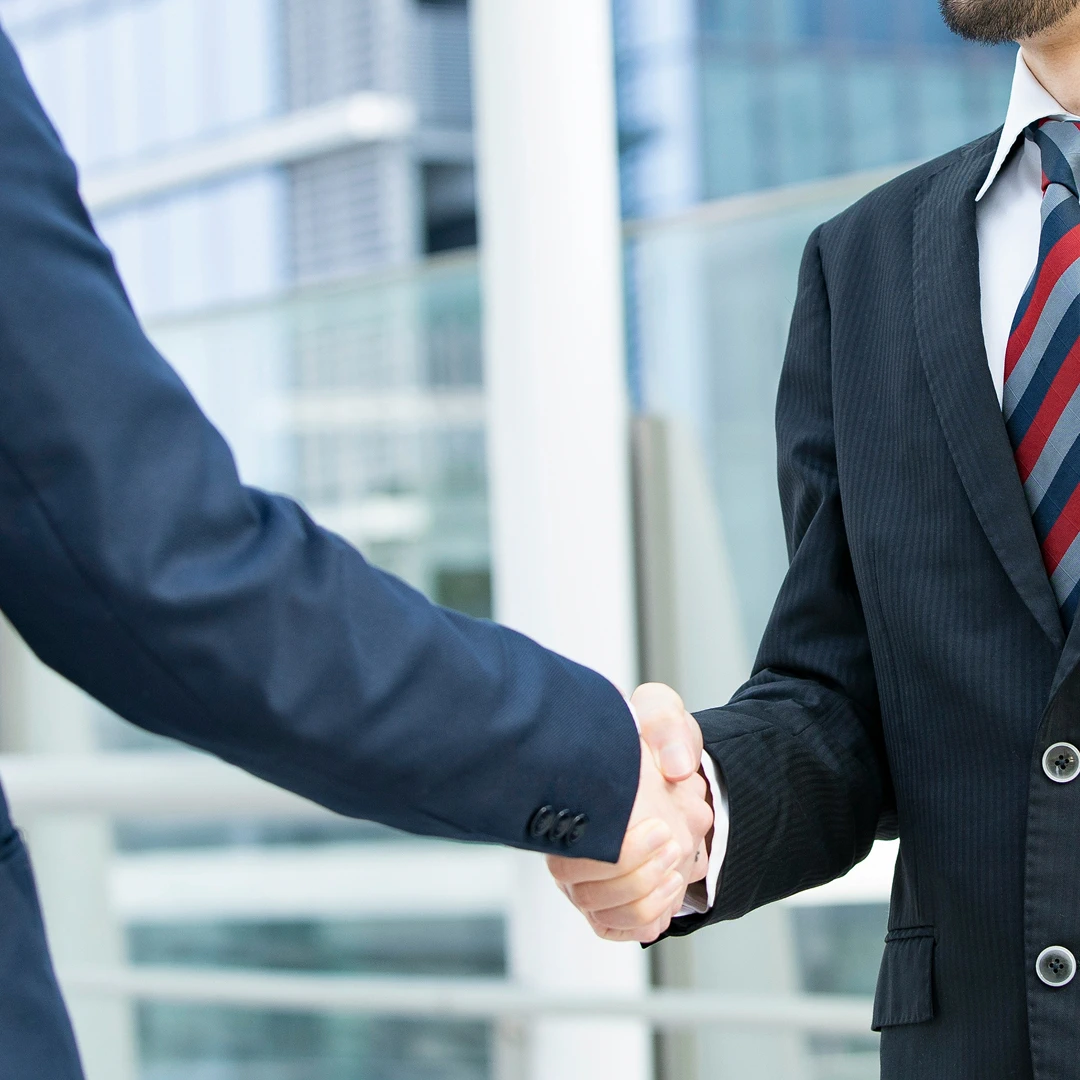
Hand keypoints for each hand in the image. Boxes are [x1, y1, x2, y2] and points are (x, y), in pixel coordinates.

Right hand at [546, 683, 712, 942]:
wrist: (670, 771)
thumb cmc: (651, 741)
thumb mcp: (662, 715)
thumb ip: (667, 726)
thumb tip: (676, 765)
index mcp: (567, 808)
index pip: (568, 852)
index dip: (618, 852)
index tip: (660, 826)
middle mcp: (567, 850)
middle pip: (580, 891)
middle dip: (634, 874)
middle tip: (671, 842)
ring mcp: (587, 880)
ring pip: (600, 913)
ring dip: (645, 897)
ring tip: (675, 865)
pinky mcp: (610, 903)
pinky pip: (620, 928)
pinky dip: (648, 918)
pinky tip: (671, 887)